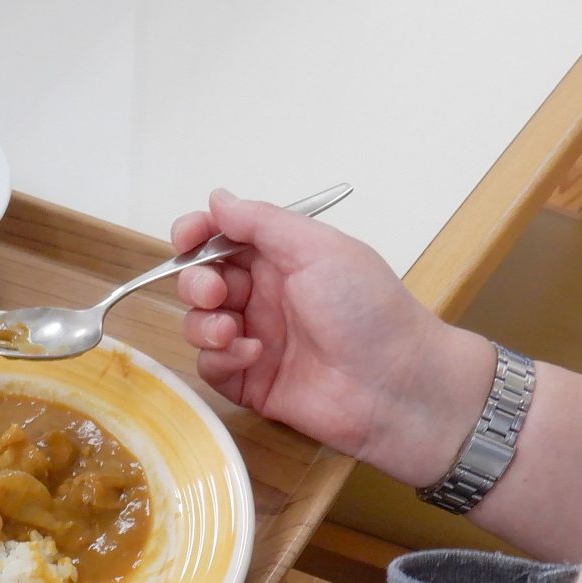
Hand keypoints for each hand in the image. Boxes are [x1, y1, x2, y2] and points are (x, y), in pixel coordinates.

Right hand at [173, 191, 490, 485]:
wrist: (395, 385)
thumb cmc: (368, 309)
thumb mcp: (318, 248)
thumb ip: (262, 222)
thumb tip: (217, 197)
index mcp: (282, 259)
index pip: (222, 238)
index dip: (197, 234)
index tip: (186, 237)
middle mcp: (264, 297)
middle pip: (201, 280)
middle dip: (196, 281)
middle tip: (215, 292)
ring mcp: (255, 340)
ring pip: (199, 323)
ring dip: (203, 322)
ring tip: (232, 329)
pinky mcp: (250, 382)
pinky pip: (210, 366)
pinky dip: (220, 357)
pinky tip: (251, 356)